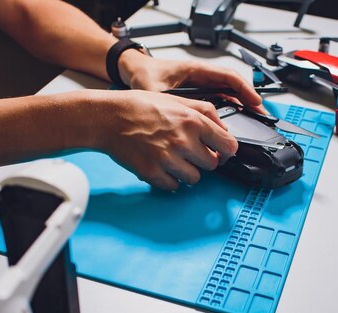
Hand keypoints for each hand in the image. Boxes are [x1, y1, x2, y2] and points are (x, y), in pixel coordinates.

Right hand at [88, 89, 237, 190]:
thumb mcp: (178, 100)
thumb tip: (224, 129)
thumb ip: (205, 112)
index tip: (221, 152)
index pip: (229, 146)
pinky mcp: (152, 173)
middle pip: (212, 165)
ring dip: (187, 172)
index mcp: (193, 121)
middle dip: (204, 160)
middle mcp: (183, 140)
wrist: (108, 117)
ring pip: (194, 179)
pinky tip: (161, 166)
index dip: (226, 151)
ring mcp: (167, 159)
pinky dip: (169, 180)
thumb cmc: (140, 107)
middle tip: (189, 152)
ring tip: (173, 159)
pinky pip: (174, 187)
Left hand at [118, 50, 264, 112]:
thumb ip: (167, 105)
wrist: (136, 72)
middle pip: (234, 86)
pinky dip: (231, 110)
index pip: (228, 76)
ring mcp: (203, 85)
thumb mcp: (155, 90)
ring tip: (255, 120)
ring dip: (243, 106)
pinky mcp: (200, 94)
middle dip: (250, 100)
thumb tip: (179, 122)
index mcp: (196, 70)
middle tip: (262, 116)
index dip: (244, 89)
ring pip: (229, 94)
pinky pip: (220, 100)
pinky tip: (237, 123)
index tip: (255, 101)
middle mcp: (203, 76)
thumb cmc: (145, 75)